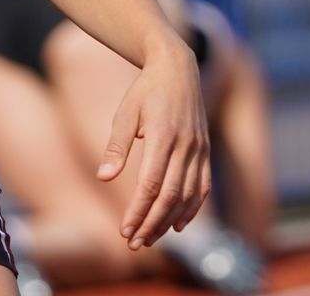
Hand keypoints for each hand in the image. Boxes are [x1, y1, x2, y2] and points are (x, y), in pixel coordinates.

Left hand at [97, 37, 210, 249]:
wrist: (177, 66)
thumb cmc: (145, 90)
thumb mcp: (125, 114)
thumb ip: (117, 147)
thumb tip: (104, 178)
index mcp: (163, 136)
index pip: (151, 185)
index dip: (138, 211)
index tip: (124, 231)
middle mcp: (186, 145)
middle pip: (170, 195)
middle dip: (152, 223)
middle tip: (134, 244)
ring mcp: (199, 148)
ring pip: (188, 195)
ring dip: (169, 221)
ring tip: (151, 238)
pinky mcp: (205, 149)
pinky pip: (202, 185)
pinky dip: (193, 208)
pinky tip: (178, 224)